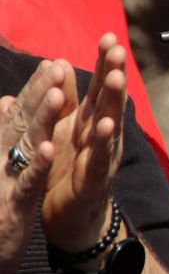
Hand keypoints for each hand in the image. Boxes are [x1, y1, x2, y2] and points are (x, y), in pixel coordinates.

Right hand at [0, 60, 67, 273]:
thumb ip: (2, 133)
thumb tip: (6, 102)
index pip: (17, 115)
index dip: (35, 90)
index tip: (53, 64)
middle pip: (20, 122)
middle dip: (39, 94)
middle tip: (56, 67)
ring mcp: (3, 182)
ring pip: (24, 146)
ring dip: (40, 120)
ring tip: (57, 95)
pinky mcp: (11, 209)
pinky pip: (27, 183)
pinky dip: (37, 165)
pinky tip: (50, 147)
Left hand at [43, 34, 127, 254]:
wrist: (71, 218)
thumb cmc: (67, 170)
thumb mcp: (62, 130)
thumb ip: (63, 99)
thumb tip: (57, 62)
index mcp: (90, 120)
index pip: (100, 85)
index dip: (104, 62)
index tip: (109, 36)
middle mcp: (102, 133)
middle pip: (110, 98)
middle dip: (114, 72)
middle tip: (117, 48)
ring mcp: (103, 155)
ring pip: (111, 123)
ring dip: (114, 101)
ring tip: (116, 78)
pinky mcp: (95, 179)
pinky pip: (100, 158)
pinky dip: (104, 142)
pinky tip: (107, 126)